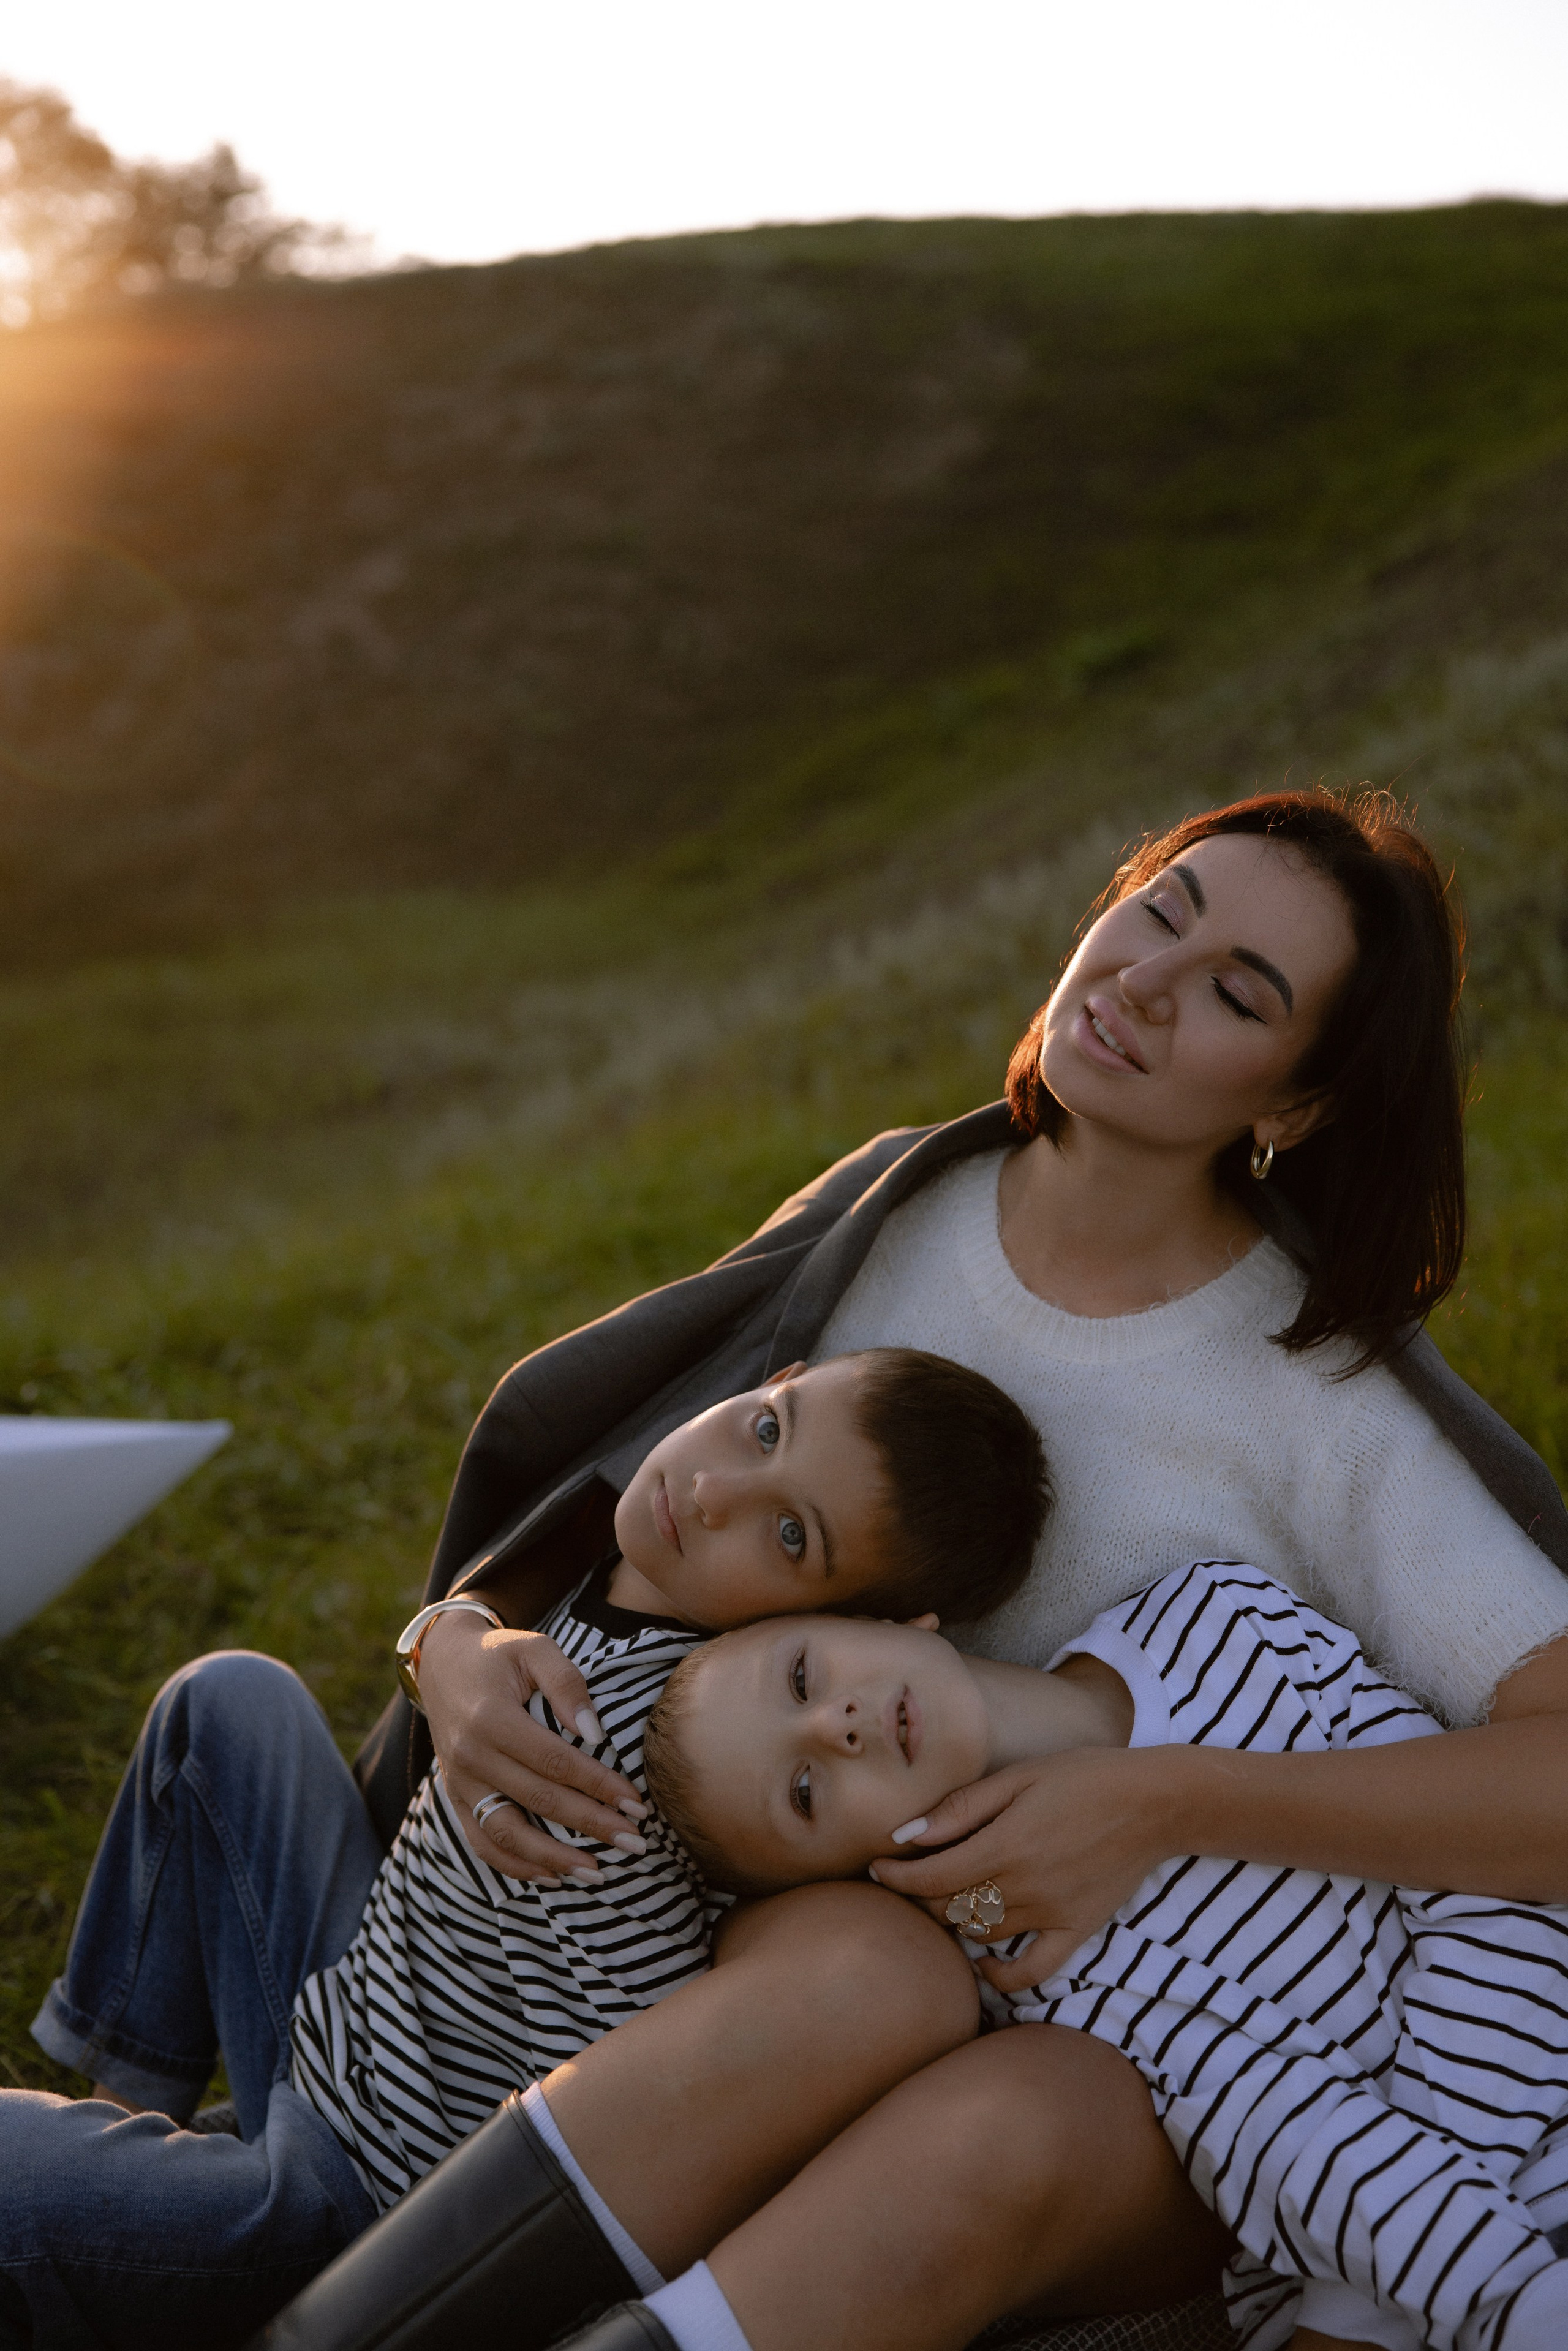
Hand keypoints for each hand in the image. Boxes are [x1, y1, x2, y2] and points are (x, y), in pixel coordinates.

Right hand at [416, 1609, 647, 1879]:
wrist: (442, 1664)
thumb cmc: (498, 1655)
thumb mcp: (534, 1649)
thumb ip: (567, 1683)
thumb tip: (595, 1733)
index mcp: (491, 1718)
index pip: (555, 1762)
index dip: (598, 1785)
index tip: (637, 1803)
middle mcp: (471, 1756)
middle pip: (539, 1801)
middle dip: (591, 1825)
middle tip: (635, 1842)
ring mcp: (460, 1782)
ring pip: (507, 1833)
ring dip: (554, 1859)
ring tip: (597, 1873)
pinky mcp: (456, 1797)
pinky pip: (482, 1842)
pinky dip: (516, 1865)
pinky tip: (553, 1876)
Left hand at [869, 1746, 1179, 1991]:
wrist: (1153, 1802)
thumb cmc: (1082, 1777)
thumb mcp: (1017, 1777)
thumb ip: (960, 1810)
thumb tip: (906, 1836)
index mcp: (1004, 1846)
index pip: (929, 1878)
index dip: (894, 1877)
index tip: (876, 1868)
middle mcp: (1023, 1888)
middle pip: (948, 1909)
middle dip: (917, 1897)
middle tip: (907, 1878)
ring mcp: (1051, 1915)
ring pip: (980, 1935)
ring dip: (953, 1922)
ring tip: (942, 1900)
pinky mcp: (1077, 1931)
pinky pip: (1032, 1971)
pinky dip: (1002, 1975)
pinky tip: (983, 1962)